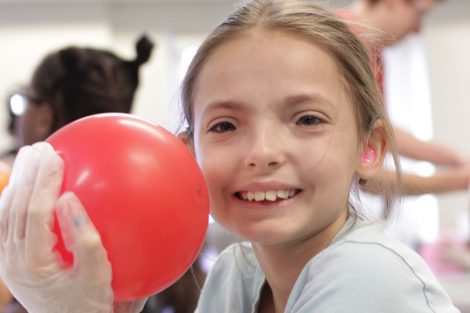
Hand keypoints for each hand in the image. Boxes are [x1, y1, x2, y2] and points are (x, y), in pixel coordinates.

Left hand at [0, 143, 112, 312]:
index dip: (42, 183)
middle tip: (40, 147)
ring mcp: (8, 262)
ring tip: (31, 156)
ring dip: (18, 183)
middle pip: (14, 208)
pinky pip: (8, 224)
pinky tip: (29, 184)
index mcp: (32, 264)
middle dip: (27, 175)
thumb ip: (86, 239)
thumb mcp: (98, 277)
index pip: (33, 214)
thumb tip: (70, 199)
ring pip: (5, 214)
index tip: (55, 156)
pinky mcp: (11, 260)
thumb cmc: (90, 305)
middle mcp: (12, 261)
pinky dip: (17, 199)